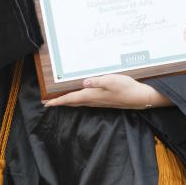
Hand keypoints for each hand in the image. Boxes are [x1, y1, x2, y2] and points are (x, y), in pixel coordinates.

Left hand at [42, 74, 172, 108]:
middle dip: (60, 102)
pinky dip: (78, 99)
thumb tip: (83, 82)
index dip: (58, 101)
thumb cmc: (126, 87)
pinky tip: (80, 96)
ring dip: (68, 101)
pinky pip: (85, 101)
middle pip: (72, 102)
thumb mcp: (111, 80)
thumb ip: (97, 81)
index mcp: (92, 95)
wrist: (139, 97)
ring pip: (78, 102)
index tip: (46, 104)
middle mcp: (93, 100)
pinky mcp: (103, 100)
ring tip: (60, 100)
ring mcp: (98, 101)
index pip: (71, 99)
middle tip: (48, 103)